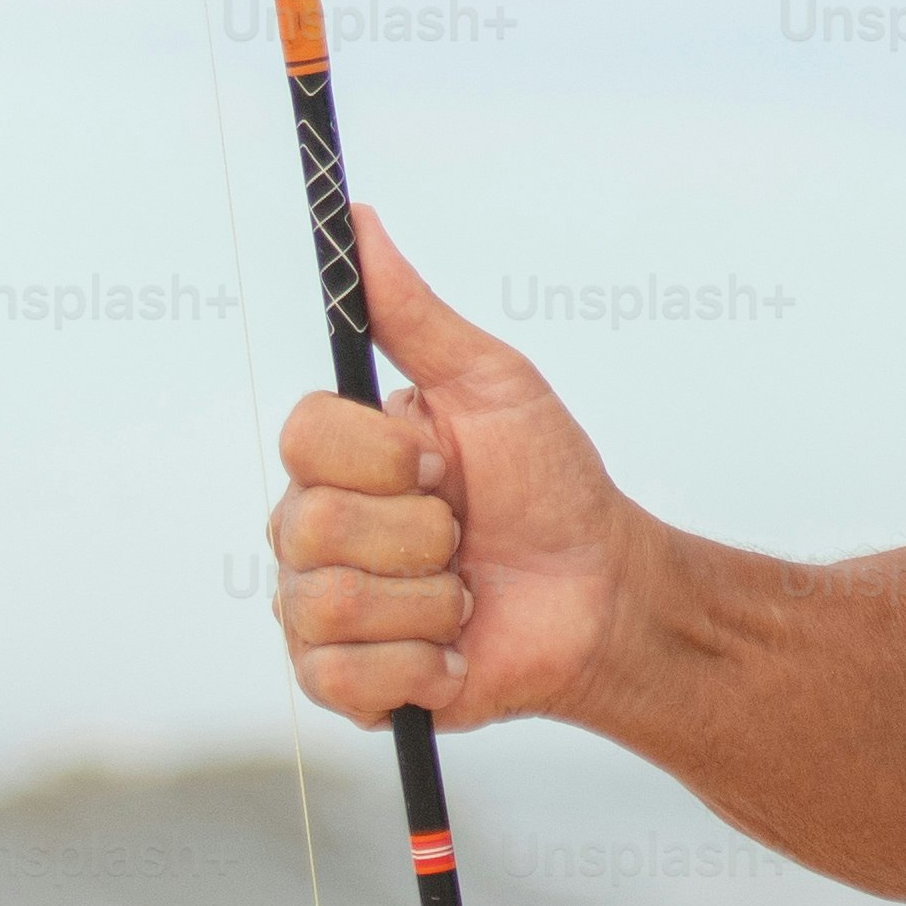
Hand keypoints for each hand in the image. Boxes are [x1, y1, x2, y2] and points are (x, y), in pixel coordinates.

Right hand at [269, 206, 629, 731]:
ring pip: (329, 601)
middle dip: (421, 532)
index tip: (443, 461)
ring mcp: (321, 610)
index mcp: (340, 458)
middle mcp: (313, 529)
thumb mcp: (492, 385)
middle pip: (313, 523)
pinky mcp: (344, 685)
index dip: (382, 454)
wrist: (602, 595)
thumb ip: (413, 312)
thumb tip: (358, 220)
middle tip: (464, 533)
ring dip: (429, 599)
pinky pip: (342, 675)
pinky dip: (420, 660)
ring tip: (466, 594)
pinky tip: (453, 648)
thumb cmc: (551, 486)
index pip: (303, 434)